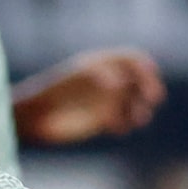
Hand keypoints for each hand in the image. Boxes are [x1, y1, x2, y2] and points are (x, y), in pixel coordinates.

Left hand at [10, 48, 165, 145]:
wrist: (35, 116)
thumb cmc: (53, 93)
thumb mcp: (74, 81)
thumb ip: (96, 78)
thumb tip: (118, 84)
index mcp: (100, 65)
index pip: (131, 59)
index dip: (143, 65)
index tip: (149, 73)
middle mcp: (106, 82)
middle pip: (138, 81)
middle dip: (148, 88)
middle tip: (153, 98)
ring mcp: (104, 101)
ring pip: (133, 103)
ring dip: (140, 110)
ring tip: (136, 119)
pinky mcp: (101, 121)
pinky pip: (122, 121)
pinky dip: (124, 124)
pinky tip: (115, 129)